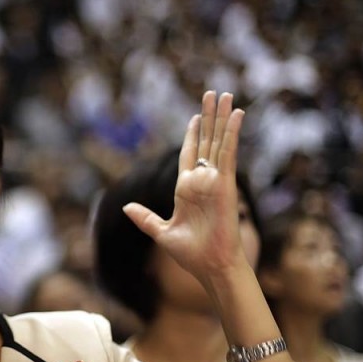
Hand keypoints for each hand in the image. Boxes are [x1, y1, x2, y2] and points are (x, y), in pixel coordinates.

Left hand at [122, 91, 247, 281]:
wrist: (210, 267)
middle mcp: (202, 181)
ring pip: (219, 141)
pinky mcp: (226, 183)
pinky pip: (228, 152)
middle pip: (207, 142)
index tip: (195, 117)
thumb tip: (126, 206)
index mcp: (187, 190)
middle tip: (212, 94)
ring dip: (222, 118)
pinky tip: (236, 114)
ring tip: (225, 95)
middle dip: (209, 118)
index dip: (193, 135)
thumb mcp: (161, 232)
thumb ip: (144, 218)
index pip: (190, 155)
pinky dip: (232, 133)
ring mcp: (215, 180)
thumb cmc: (191, 254)